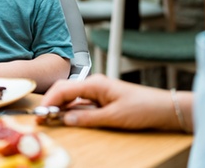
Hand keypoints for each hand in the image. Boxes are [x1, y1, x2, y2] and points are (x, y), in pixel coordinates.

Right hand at [40, 74, 180, 130]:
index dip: (49, 101)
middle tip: (41, 118)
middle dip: (51, 103)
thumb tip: (65, 120)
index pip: (63, 89)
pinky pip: (81, 102)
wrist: (165, 108)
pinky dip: (72, 110)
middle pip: (64, 91)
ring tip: (51, 119)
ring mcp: (98, 91)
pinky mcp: (102, 99)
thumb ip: (88, 118)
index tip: (40, 114)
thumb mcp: (114, 117)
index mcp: (95, 83)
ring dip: (60, 107)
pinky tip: (68, 118)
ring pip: (71, 97)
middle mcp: (94, 84)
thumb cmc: (144, 108)